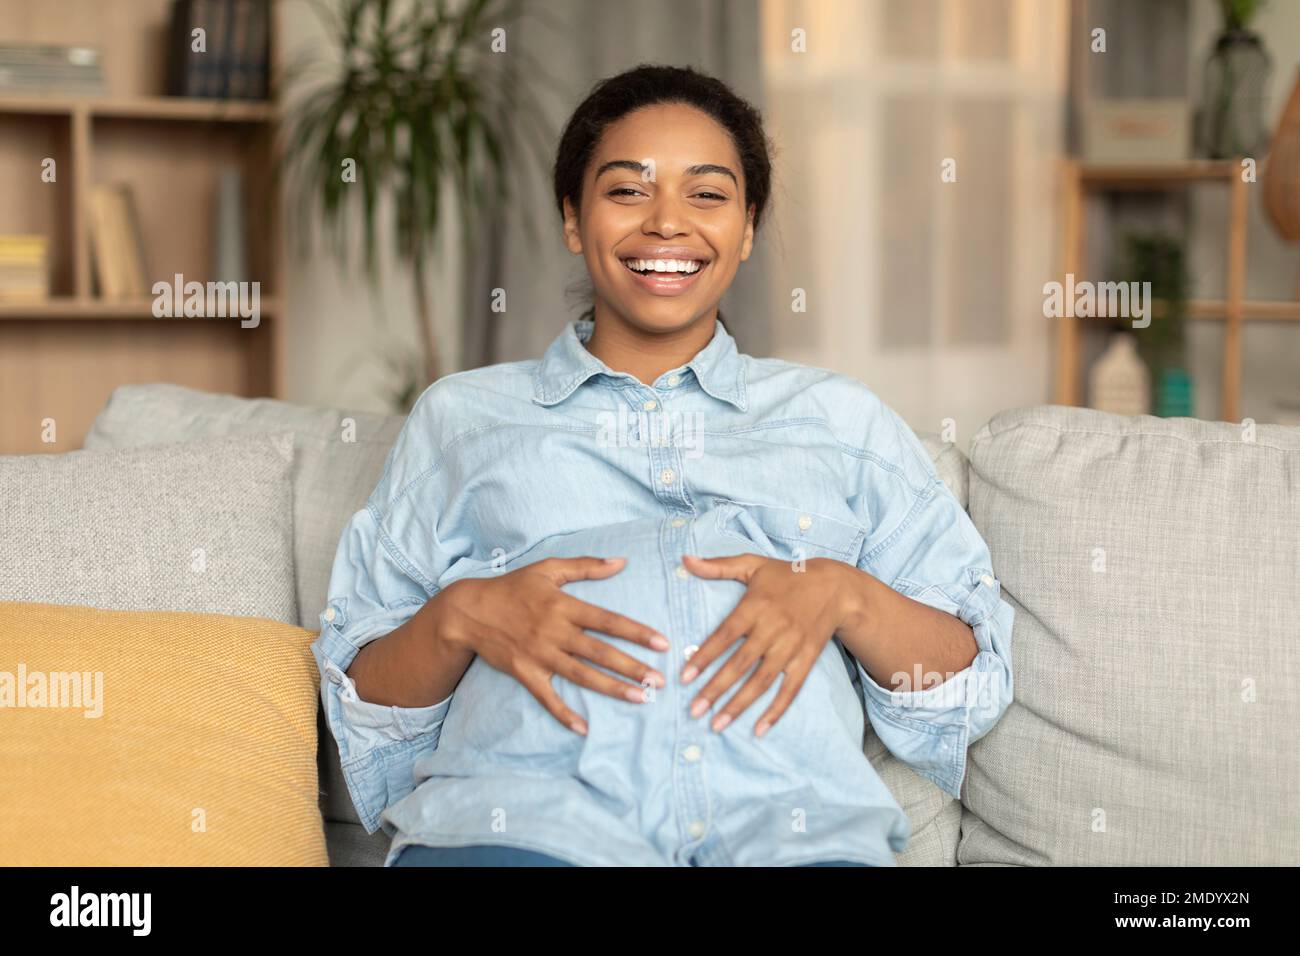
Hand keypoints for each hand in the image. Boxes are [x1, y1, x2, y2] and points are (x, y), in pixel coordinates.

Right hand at [433, 556, 668, 734]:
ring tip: (640, 699)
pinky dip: (564, 714)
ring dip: (612, 689)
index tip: (663, 644)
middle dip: (632, 667)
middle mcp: (555, 632)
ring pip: (582, 675)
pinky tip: (584, 728)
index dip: (637, 632)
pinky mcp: (524, 673)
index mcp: (564, 606)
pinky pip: (547, 697)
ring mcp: (539, 655)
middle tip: (660, 681)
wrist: (468, 611)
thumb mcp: (548, 569)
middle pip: (600, 652)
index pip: (608, 621)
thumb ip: (586, 566)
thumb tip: (621, 561)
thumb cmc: (512, 587)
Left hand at [678, 553, 857, 735]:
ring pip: (762, 681)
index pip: (725, 636)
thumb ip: (718, 566)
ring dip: (739, 705)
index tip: (685, 677)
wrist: (835, 587)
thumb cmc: (787, 575)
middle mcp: (772, 629)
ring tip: (717, 724)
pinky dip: (776, 710)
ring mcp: (790, 647)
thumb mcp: (753, 564)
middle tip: (695, 710)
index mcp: (755, 607)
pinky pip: (790, 689)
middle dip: (716, 689)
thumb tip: (685, 560)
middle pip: (740, 664)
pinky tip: (759, 729)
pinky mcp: (806, 660)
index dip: (705, 656)